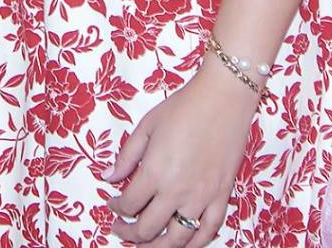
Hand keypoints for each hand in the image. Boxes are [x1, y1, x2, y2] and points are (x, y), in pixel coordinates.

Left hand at [105, 64, 259, 244]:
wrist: (223, 99)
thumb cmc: (183, 107)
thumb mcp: (146, 127)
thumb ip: (126, 156)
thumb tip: (108, 177)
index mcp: (154, 172)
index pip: (128, 204)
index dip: (116, 209)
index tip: (113, 205)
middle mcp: (177, 191)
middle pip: (148, 229)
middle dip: (129, 233)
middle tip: (122, 229)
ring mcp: (202, 198)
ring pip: (177, 239)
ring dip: (157, 247)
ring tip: (146, 245)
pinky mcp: (222, 197)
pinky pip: (208, 232)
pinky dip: (194, 244)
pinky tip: (183, 244)